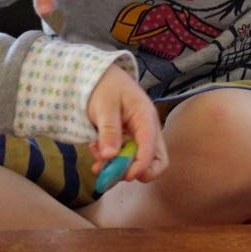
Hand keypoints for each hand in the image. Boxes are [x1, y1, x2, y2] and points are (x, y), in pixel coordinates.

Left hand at [85, 64, 166, 182]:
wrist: (97, 75)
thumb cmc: (104, 86)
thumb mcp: (104, 106)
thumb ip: (108, 131)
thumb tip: (110, 156)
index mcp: (146, 118)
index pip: (152, 148)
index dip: (141, 166)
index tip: (125, 176)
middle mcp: (146, 129)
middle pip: (155, 160)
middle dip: (135, 171)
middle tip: (112, 175)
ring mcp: (137, 135)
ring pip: (137, 161)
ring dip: (118, 167)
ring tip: (97, 164)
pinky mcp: (126, 139)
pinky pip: (123, 156)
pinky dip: (110, 160)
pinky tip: (96, 152)